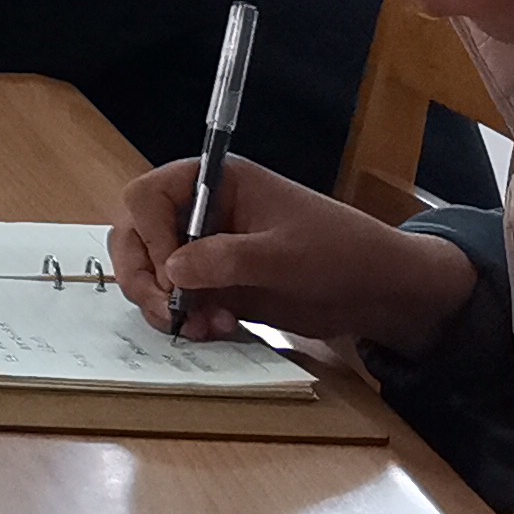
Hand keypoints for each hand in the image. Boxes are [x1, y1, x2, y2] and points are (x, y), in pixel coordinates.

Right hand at [107, 155, 483, 350]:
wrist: (378, 292)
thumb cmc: (340, 254)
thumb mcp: (286, 255)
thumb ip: (227, 259)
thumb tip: (171, 270)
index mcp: (216, 183)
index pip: (148, 197)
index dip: (148, 235)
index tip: (170, 273)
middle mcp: (201, 212)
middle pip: (135, 235)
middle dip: (143, 276)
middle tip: (166, 310)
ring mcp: (205, 250)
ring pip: (148, 271)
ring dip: (161, 302)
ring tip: (196, 327)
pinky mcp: (214, 285)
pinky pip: (175, 299)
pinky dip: (182, 318)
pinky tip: (212, 331)